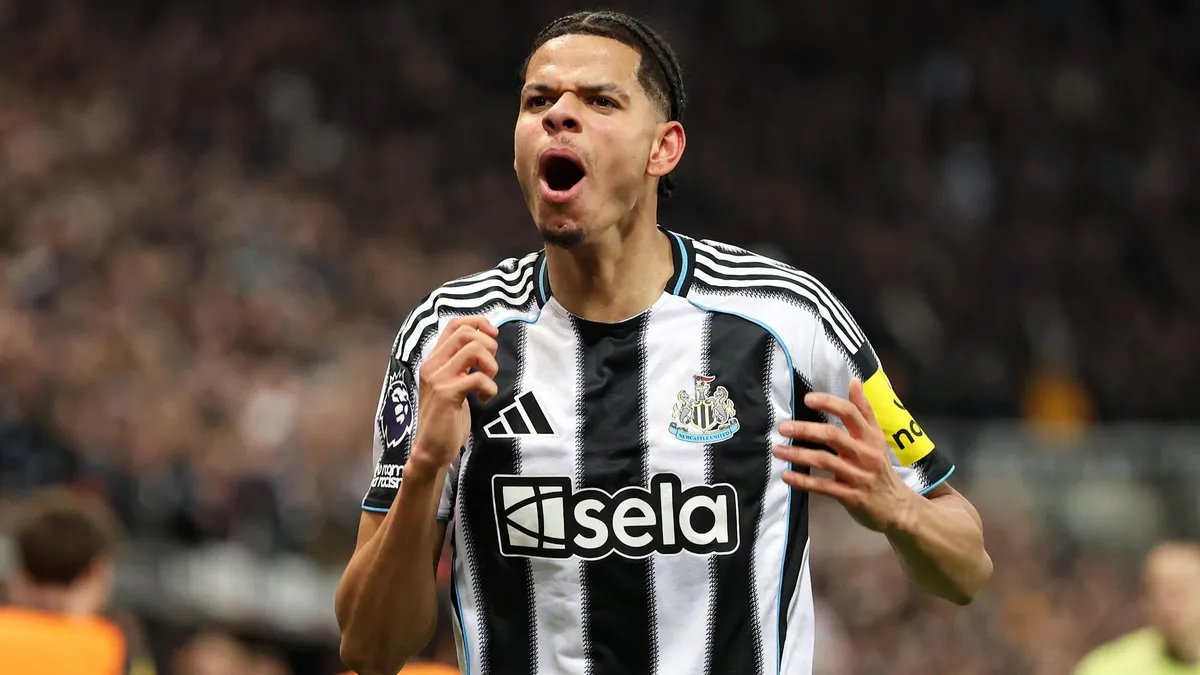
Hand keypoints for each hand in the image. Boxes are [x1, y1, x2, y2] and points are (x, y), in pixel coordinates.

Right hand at [409, 316, 498, 470]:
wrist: (431, 449)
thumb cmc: (447, 418)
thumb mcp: (453, 383)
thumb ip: (462, 364)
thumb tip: (486, 343)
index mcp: (434, 359)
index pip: (454, 324)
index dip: (479, 323)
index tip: (493, 336)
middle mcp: (432, 364)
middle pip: (466, 333)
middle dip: (489, 345)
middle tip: (490, 368)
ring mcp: (437, 379)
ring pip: (473, 349)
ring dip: (490, 365)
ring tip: (487, 383)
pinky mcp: (446, 394)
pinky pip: (478, 377)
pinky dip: (489, 387)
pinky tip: (484, 399)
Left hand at [772, 378, 915, 532]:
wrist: (897, 507)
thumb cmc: (880, 468)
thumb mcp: (877, 438)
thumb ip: (864, 411)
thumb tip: (854, 381)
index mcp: (870, 437)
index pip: (850, 413)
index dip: (829, 403)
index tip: (808, 398)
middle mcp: (865, 454)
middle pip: (833, 436)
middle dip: (806, 430)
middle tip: (783, 428)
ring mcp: (858, 476)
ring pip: (824, 461)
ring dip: (798, 454)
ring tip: (777, 451)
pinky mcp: (851, 497)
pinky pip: (823, 487)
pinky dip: (803, 482)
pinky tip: (787, 476)